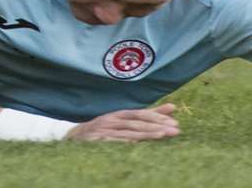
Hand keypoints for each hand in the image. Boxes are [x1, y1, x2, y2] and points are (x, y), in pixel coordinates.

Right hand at [65, 104, 180, 141]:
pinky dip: (124, 142)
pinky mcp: (96, 140)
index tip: (174, 122)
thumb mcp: (126, 119)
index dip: (157, 117)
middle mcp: (111, 120)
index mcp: (119, 115)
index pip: (140, 114)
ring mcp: (104, 130)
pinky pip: (112, 142)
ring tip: (162, 136)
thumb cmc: (106, 128)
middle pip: (136, 123)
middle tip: (175, 130)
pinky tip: (135, 144)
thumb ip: (149, 114)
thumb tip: (173, 107)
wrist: (75, 137)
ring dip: (145, 134)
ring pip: (127, 132)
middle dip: (157, 126)